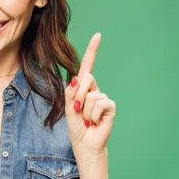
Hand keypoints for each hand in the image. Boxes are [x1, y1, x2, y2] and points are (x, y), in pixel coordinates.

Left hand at [65, 33, 116, 155]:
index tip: (98, 35)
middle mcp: (94, 90)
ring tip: (86, 120)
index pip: (87, 66)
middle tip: (77, 109)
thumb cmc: (76, 126)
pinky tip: (94, 122)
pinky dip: (92, 116)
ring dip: (84, 111)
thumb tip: (76, 78)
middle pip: (86, 78)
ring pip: (91, 95)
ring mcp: (103, 98)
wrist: (85, 143)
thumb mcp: (67, 107)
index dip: (92, 50)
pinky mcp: (110, 107)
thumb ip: (70, 92)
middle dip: (78, 94)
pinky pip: (99, 104)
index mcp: (83, 88)